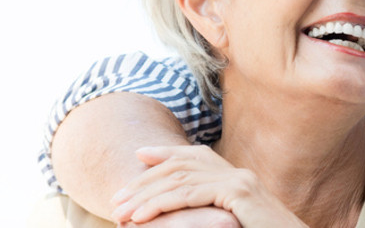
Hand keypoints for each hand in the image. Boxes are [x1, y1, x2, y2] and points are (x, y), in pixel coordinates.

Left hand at [111, 145, 305, 226]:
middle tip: (116, 200)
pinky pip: (191, 194)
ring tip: (121, 213)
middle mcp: (238, 173)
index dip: (166, 152)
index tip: (139, 154)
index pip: (196, 155)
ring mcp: (240, 181)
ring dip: (145, 197)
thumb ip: (214, 210)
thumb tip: (186, 211)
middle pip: (182, 166)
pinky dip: (161, 204)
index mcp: (237, 177)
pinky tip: (142, 216)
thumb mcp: (233, 220)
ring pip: (181, 179)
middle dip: (145, 182)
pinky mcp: (239, 193)